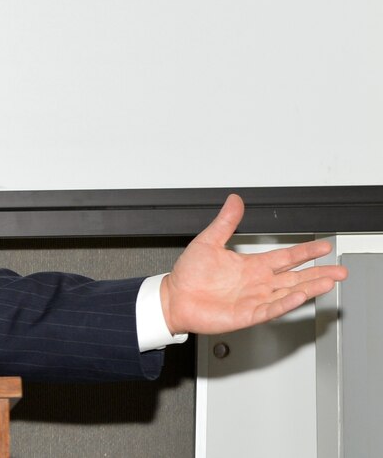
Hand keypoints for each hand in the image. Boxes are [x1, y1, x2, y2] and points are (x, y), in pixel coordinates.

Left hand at [160, 194, 348, 334]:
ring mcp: (254, 299)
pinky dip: (286, 303)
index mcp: (251, 266)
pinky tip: (300, 296)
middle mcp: (257, 283)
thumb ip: (225, 222)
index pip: (286, 257)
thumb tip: (234, 201)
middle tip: (340, 269)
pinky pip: (271, 309)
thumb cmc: (189, 274)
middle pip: (295, 277)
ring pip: (289, 292)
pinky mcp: (247, 314)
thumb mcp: (208, 241)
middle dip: (318, 272)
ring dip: (309, 287)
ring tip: (330, 281)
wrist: (174, 297)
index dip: (305, 252)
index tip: (323, 246)